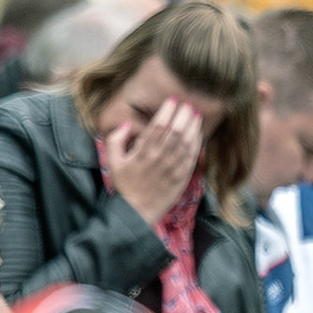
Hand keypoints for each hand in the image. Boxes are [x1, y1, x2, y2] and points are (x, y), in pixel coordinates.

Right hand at [107, 99, 202, 224]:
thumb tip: (127, 124)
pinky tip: (199, 134)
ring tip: (196, 114)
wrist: (136, 212)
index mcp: (142, 153)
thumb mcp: (112, 162)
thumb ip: (116, 140)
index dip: (167, 111)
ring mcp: (172, 170)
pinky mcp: (182, 179)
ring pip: (186, 144)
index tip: (172, 100)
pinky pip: (192, 158)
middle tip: (188, 104)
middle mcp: (159, 160)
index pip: (158, 127)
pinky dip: (197, 144)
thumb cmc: (124, 185)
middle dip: (183, 115)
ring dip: (192, 127)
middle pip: (175, 132)